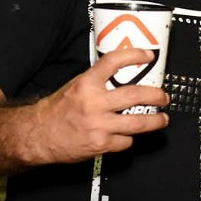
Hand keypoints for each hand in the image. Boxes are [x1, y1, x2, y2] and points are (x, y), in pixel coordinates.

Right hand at [31, 48, 170, 164]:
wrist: (37, 136)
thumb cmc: (56, 111)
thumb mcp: (75, 87)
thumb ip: (98, 81)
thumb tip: (124, 73)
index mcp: (86, 84)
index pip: (114, 62)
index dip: (134, 55)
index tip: (148, 56)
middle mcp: (94, 104)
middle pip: (136, 95)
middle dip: (156, 95)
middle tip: (163, 97)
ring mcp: (99, 125)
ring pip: (139, 122)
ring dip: (156, 121)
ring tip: (162, 119)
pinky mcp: (101, 144)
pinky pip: (126, 141)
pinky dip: (129, 138)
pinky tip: (127, 136)